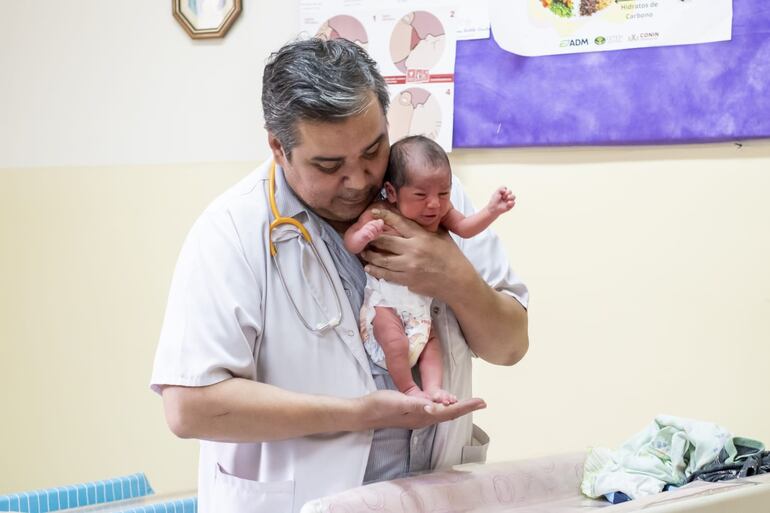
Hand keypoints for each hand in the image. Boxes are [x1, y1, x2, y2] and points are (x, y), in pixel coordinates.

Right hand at [355, 390, 484, 429]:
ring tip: (470, 403)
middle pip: (450, 414)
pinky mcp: (412, 413)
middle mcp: (423, 419)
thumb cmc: (380, 406)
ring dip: (457, 408)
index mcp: (422, 416)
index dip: (466, 407)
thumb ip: (416, 405)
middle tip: (482, 402)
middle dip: (466, 408)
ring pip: (443, 413)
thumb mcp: (398, 402)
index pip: (449, 412)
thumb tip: (435, 408)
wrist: (363, 413)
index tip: (482, 402)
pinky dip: (444, 406)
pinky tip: (445, 404)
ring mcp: (417, 417)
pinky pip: (434, 411)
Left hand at [360, 209, 475, 300]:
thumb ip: (427, 225)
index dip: (384, 216)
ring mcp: (409, 266)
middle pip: (385, 241)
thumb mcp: (442, 235)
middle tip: (363, 235)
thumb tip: (417, 213)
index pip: (399, 222)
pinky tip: (369, 268)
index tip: (374, 212)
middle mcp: (413, 249)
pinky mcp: (407, 280)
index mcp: (422, 236)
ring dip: (370, 256)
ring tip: (364, 253)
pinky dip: (376, 271)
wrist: (458, 281)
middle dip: (371, 238)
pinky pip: (387, 275)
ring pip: (383, 259)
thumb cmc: (451, 256)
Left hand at [486, 187, 515, 215]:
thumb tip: (506, 190)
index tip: (500, 193)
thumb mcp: (496, 192)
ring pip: (514, 196)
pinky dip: (511, 202)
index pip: (506, 188)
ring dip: (511, 196)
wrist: (493, 208)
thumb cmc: (494, 200)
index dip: (504, 190)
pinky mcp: (510, 206)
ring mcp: (508, 201)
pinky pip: (514, 202)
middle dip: (507, 193)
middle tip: (503, 197)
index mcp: (502, 193)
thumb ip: (501, 187)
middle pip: (510, 191)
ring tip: (507, 198)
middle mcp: (506, 196)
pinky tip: (508, 203)